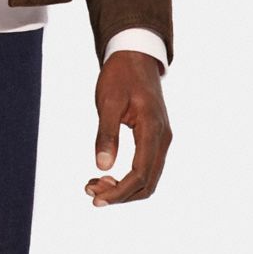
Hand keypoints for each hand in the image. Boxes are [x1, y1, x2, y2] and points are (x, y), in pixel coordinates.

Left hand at [85, 50, 171, 205]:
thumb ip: (106, 133)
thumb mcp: (108, 101)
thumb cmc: (120, 75)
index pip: (141, 174)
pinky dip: (129, 177)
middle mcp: (163, 138)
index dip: (119, 192)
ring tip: (94, 185)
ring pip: (148, 178)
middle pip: (147, 183)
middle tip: (90, 192)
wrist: (136, 55)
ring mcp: (162, 138)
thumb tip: (102, 166)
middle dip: (120, 194)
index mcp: (152, 129)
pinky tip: (108, 174)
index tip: (96, 198)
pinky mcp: (156, 137)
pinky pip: (147, 166)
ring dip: (124, 188)